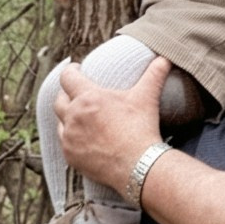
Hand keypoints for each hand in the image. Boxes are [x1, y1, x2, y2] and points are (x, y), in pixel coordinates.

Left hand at [55, 56, 169, 191]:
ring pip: (60, 122)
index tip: (76, 69)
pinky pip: (64, 142)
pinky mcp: (70, 156)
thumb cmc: (141, 129)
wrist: (138, 165)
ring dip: (67, 117)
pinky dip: (71, 138)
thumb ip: (154, 74)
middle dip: (66, 94)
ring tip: (79, 117)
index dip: (71, 70)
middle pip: (59, 100)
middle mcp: (74, 116)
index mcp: (88, 98)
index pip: (67, 76)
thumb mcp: (147, 97)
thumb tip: (165, 58)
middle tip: (76, 94)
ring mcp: (70, 137)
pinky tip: (82, 138)